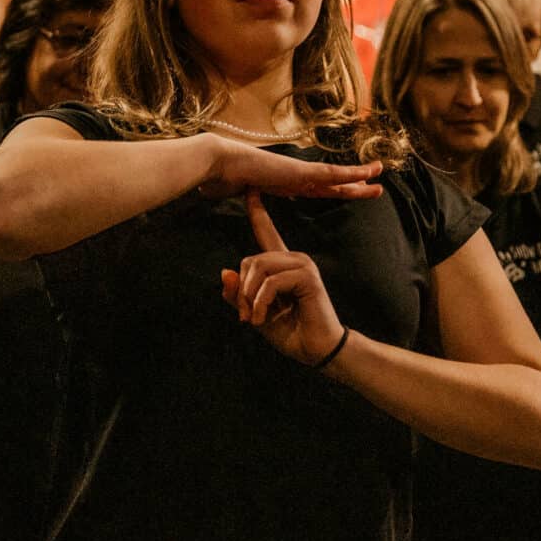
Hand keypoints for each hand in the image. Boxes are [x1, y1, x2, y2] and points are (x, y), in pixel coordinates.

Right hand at [198, 139, 382, 200]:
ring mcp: (298, 172)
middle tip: (374, 186)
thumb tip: (238, 194)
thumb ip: (245, 195)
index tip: (346, 191)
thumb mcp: (238, 193)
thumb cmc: (220, 179)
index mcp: (283, 184)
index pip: (314, 190)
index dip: (332, 191)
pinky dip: (352, 173)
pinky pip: (333, 173)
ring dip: (360, 176)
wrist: (217, 164)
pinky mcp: (300, 171)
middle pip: (331, 183)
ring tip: (380, 174)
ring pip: (337, 176)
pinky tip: (369, 173)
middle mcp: (294, 176)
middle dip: (353, 186)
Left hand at [218, 191, 346, 366]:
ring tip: (253, 318)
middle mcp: (293, 258)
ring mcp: (302, 264)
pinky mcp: (307, 276)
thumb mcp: (256, 313)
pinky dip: (260, 302)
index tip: (250, 189)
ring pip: (259, 268)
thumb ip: (239, 295)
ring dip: (249, 297)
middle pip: (250, 259)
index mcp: (281, 265)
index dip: (257, 211)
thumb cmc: (291, 331)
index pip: (266, 231)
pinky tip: (261, 318)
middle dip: (241, 289)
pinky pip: (271, 282)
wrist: (317, 350)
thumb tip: (223, 272)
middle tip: (243, 315)